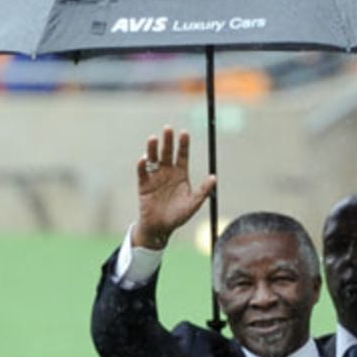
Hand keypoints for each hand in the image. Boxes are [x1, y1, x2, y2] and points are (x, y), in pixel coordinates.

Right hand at [132, 126, 215, 249]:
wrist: (161, 228)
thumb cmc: (178, 216)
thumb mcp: (193, 204)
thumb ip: (203, 191)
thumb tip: (214, 177)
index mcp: (180, 174)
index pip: (182, 155)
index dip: (183, 144)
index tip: (184, 133)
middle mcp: (167, 172)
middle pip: (167, 153)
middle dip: (168, 141)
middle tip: (168, 128)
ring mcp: (155, 177)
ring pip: (153, 159)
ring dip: (153, 149)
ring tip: (154, 138)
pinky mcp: (144, 185)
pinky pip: (142, 173)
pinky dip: (142, 165)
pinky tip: (144, 159)